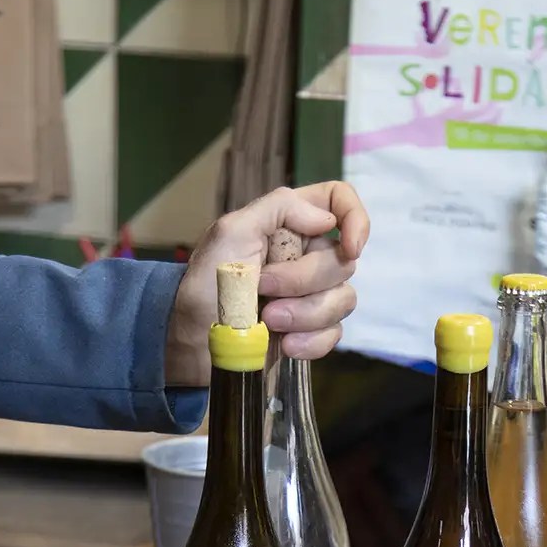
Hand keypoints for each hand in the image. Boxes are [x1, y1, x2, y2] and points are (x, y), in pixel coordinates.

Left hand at [165, 183, 368, 387]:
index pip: (339, 201)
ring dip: (305, 314)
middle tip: (263, 290)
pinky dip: (311, 342)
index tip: (350, 246)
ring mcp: (310, 296)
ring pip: (343, 300)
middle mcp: (306, 255)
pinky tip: (283, 345)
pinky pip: (333, 334)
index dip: (356, 219)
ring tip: (268, 321)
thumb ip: (278, 209)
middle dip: (304, 281)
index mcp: (289, 224)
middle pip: (343, 260)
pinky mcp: (309, 331)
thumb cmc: (203, 285)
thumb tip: (325, 219)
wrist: (190, 342)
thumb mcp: (230, 233)